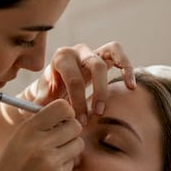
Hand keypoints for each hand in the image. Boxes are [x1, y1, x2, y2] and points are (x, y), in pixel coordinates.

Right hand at [0, 99, 83, 170]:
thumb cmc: (9, 169)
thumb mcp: (18, 141)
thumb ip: (40, 128)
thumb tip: (67, 115)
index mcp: (27, 129)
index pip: (62, 107)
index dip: (67, 114)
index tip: (62, 122)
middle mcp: (39, 141)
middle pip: (75, 125)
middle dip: (72, 132)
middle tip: (62, 141)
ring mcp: (49, 159)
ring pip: (78, 144)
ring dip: (72, 149)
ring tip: (56, 157)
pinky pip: (73, 163)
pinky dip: (66, 166)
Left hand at [21, 42, 135, 117]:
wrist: (52, 85)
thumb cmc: (48, 94)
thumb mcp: (41, 98)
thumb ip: (40, 103)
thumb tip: (41, 108)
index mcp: (60, 58)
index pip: (74, 79)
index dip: (79, 101)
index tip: (81, 120)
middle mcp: (77, 51)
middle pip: (95, 65)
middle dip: (99, 91)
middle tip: (98, 113)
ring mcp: (92, 51)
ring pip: (111, 52)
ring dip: (120, 73)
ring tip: (125, 92)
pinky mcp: (104, 54)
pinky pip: (118, 53)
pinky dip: (127, 67)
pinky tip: (131, 86)